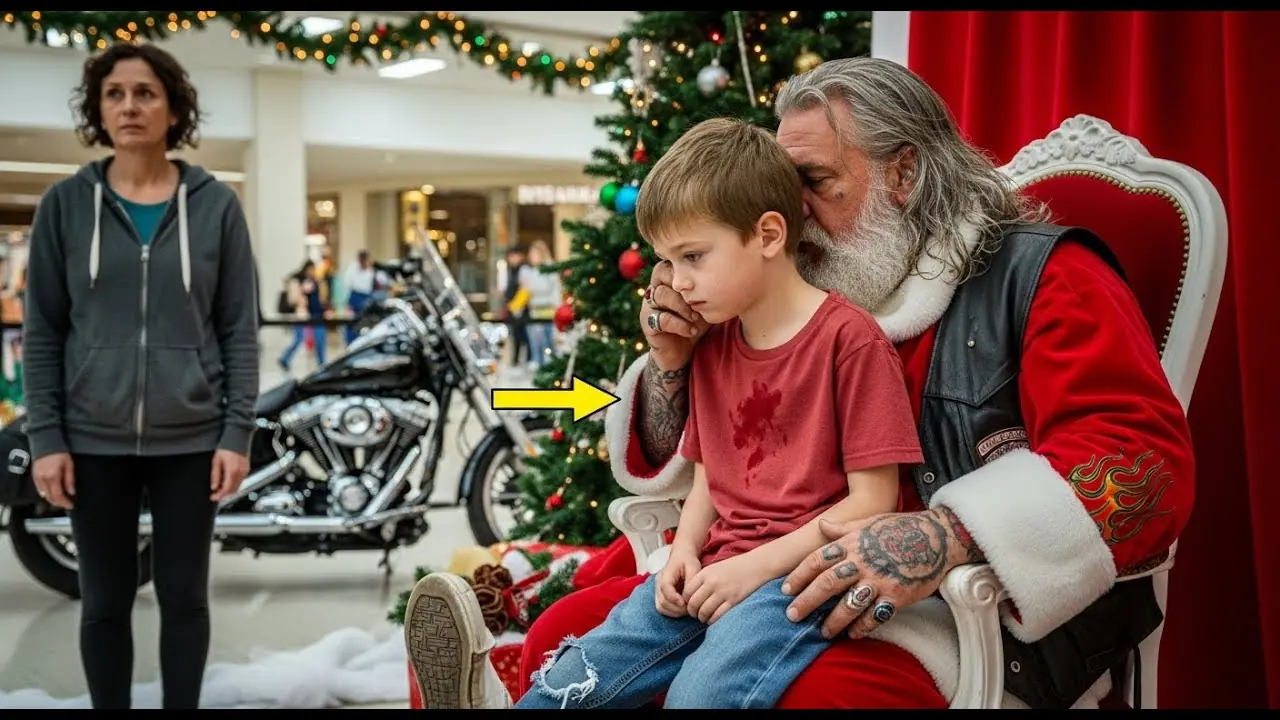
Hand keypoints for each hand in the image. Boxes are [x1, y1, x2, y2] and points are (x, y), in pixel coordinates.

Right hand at [33, 453, 74, 509]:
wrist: (46, 443)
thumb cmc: (60, 453)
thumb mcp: (69, 465)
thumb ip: (70, 480)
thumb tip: (71, 492)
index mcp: (53, 477)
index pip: (58, 496)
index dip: (64, 503)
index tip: (71, 505)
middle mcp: (43, 480)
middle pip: (50, 498)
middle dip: (59, 503)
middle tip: (67, 504)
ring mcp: (37, 479)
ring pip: (44, 495)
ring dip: (52, 500)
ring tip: (61, 500)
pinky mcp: (34, 476)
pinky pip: (39, 490)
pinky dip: (46, 494)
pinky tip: (51, 494)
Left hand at [210, 449, 248, 502]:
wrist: (237, 438)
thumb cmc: (227, 447)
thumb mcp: (216, 461)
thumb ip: (215, 475)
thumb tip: (214, 486)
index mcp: (232, 471)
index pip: (227, 489)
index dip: (220, 495)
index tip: (214, 498)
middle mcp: (240, 473)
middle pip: (233, 490)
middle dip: (224, 494)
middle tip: (216, 494)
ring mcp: (245, 471)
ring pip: (238, 486)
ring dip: (229, 490)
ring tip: (220, 488)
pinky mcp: (247, 469)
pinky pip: (241, 481)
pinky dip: (234, 484)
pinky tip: (227, 481)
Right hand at [640, 261, 710, 371]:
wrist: (682, 353)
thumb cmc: (695, 324)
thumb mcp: (705, 305)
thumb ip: (709, 290)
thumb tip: (729, 275)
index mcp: (666, 282)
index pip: (669, 264)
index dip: (683, 270)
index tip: (702, 284)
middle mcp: (654, 290)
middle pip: (661, 273)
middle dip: (683, 287)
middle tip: (699, 301)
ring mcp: (649, 306)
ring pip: (662, 294)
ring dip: (683, 306)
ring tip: (696, 318)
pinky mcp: (648, 324)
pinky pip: (662, 318)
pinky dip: (680, 324)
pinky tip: (691, 331)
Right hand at [656, 546, 701, 617]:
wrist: (681, 557)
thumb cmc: (687, 561)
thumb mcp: (693, 566)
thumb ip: (691, 581)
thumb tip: (688, 596)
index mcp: (666, 573)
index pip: (665, 588)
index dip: (674, 597)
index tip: (685, 603)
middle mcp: (658, 583)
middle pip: (662, 601)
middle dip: (677, 608)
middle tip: (690, 608)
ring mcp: (658, 590)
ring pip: (661, 607)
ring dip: (675, 612)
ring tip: (687, 609)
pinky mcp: (660, 596)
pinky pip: (662, 608)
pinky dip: (672, 612)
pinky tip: (682, 609)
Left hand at [684, 553, 769, 624]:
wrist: (756, 565)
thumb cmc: (735, 567)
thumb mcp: (715, 568)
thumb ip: (703, 580)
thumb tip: (691, 596)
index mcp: (705, 574)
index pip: (687, 592)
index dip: (686, 601)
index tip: (689, 604)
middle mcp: (712, 583)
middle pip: (693, 603)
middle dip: (692, 612)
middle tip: (695, 614)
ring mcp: (723, 592)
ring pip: (704, 611)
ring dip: (701, 617)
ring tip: (703, 618)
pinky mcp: (733, 601)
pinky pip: (717, 615)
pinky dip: (712, 620)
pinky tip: (713, 619)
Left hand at [781, 509, 981, 638]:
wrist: (937, 537)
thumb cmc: (900, 528)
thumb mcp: (868, 521)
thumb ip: (843, 528)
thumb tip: (822, 525)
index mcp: (852, 544)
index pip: (817, 560)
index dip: (799, 576)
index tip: (785, 589)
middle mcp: (862, 562)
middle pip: (827, 584)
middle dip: (807, 602)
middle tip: (792, 616)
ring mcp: (879, 581)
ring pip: (848, 605)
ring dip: (832, 621)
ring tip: (822, 632)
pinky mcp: (897, 596)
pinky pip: (874, 617)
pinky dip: (861, 628)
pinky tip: (852, 634)